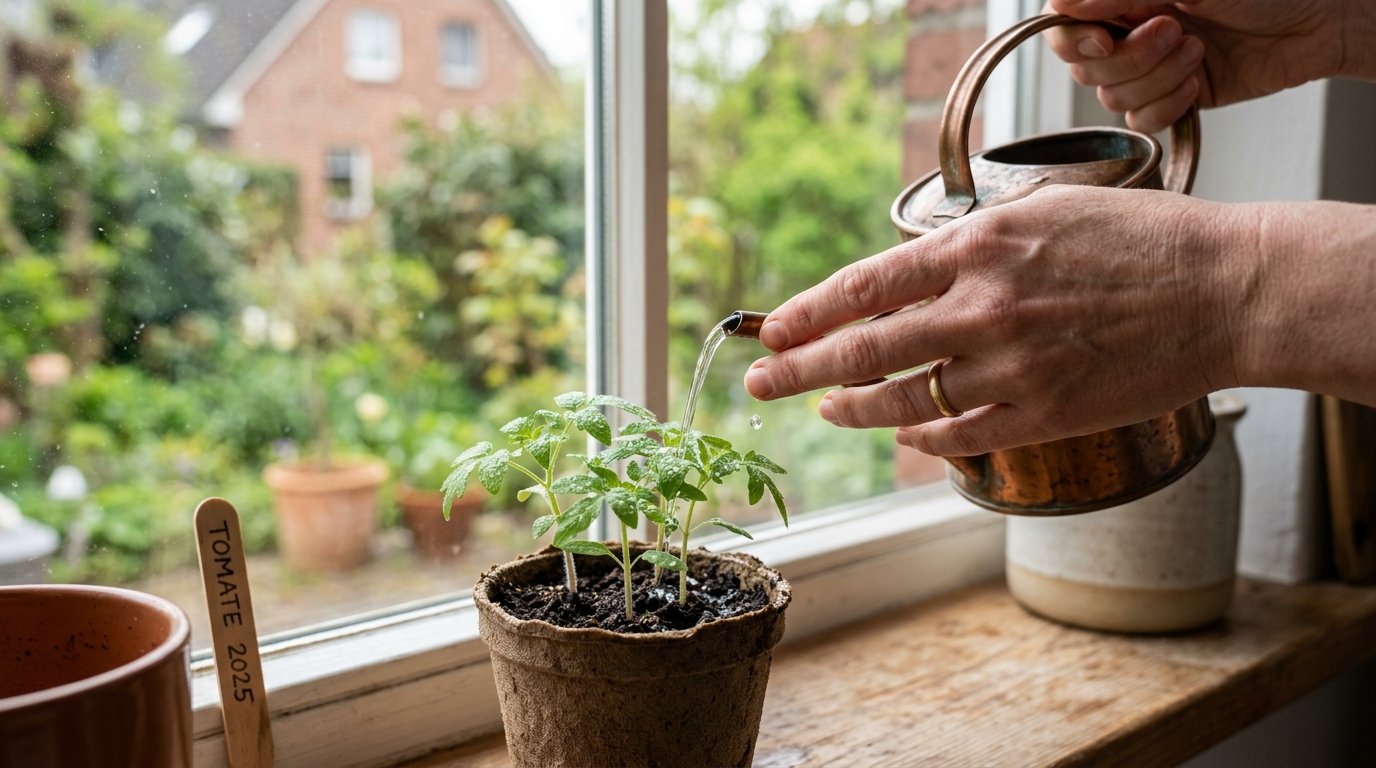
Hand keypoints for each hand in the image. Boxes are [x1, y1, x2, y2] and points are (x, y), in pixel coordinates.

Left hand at [742, 185, 1251, 456]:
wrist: (1227, 292)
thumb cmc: (1143, 242)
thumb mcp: (1047, 210)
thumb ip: (973, 242)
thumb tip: (911, 274)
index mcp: (981, 246)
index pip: (866, 285)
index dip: (809, 312)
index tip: (773, 330)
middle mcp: (984, 308)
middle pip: (865, 348)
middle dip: (800, 367)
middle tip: (761, 382)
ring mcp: (1011, 367)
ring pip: (903, 398)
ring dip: (852, 405)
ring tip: (823, 406)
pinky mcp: (1042, 414)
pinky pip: (956, 434)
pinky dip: (917, 435)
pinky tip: (897, 431)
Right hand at [1043, 0, 1355, 131]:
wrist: (1315, 24)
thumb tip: (1061, 2)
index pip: (1061, 24)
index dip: (1071, 37)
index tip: (1103, 36)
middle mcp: (1126, 31)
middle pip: (1083, 66)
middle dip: (1128, 57)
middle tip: (1175, 30)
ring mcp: (1146, 68)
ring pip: (1111, 96)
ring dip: (1156, 78)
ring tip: (1198, 51)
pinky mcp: (1168, 99)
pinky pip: (1140, 120)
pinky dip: (1167, 105)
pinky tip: (1198, 84)